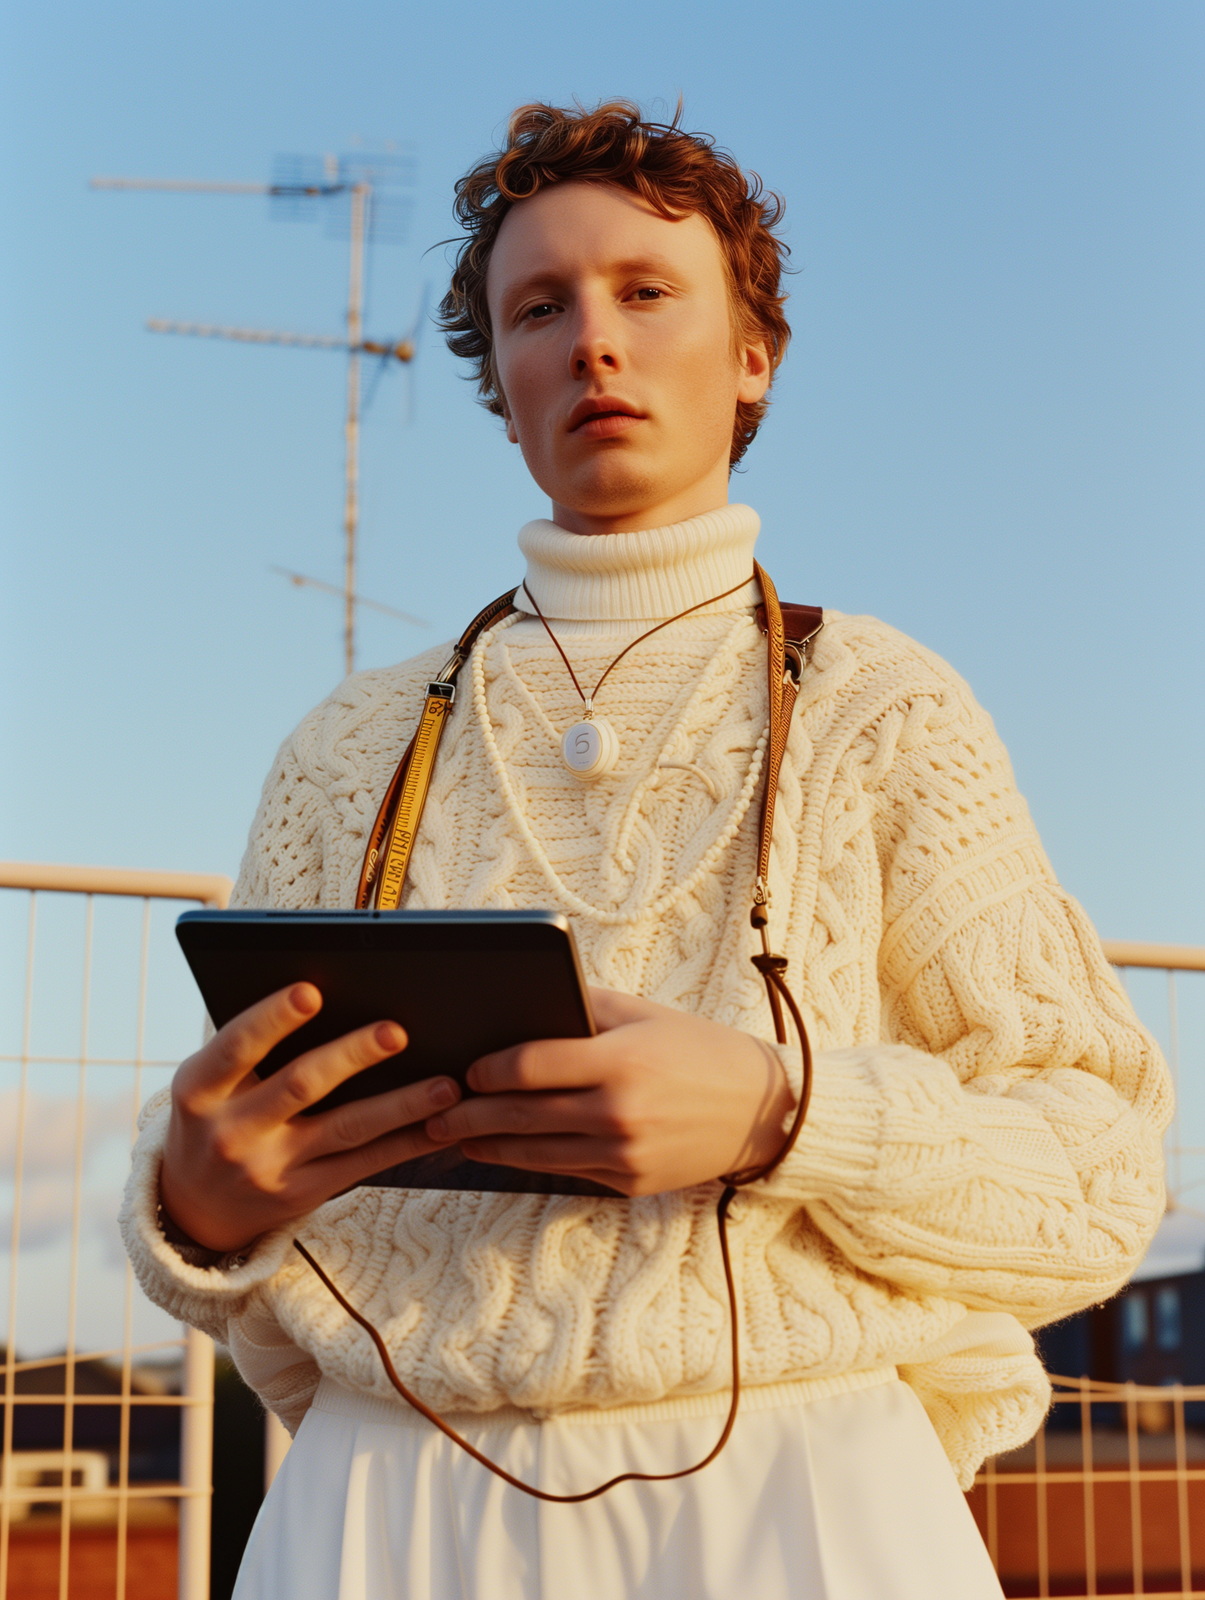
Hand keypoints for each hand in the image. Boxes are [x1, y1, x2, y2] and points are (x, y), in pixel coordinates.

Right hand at [159, 983, 461, 1252]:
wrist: (193, 1209)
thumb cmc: (215, 1117)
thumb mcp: (210, 1083)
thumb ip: (252, 1049)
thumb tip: (329, 999)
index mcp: (201, 1088)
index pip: (237, 1046)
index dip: (272, 1019)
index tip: (311, 992)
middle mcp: (231, 1130)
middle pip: (302, 1085)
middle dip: (353, 1055)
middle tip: (397, 1032)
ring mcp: (268, 1167)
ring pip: (346, 1129)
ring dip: (401, 1105)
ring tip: (446, 1085)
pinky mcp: (301, 1194)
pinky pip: (363, 1165)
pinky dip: (404, 1143)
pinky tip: (438, 1126)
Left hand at [424, 988, 792, 1196]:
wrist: (762, 1110)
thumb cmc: (698, 1050)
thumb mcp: (644, 1014)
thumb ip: (584, 1006)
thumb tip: (522, 1001)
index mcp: (621, 1061)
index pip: (531, 1066)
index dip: (487, 1069)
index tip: (465, 1068)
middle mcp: (618, 1112)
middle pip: (520, 1114)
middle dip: (469, 1114)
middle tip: (434, 1112)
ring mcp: (623, 1154)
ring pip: (533, 1153)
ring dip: (486, 1145)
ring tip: (454, 1135)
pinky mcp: (628, 1182)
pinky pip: (564, 1171)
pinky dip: (526, 1162)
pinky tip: (502, 1151)